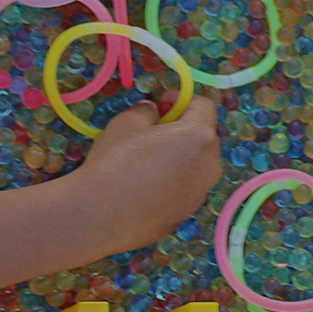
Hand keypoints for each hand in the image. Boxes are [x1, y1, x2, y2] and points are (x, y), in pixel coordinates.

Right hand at [70, 93, 220, 254]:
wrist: (102, 215)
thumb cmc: (116, 161)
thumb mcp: (127, 122)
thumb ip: (147, 111)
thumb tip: (153, 112)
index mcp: (199, 137)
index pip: (204, 105)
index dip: (181, 99)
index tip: (160, 104)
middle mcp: (210, 166)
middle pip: (203, 137)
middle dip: (181, 128)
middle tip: (151, 131)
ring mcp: (200, 193)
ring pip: (195, 165)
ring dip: (177, 156)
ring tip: (145, 161)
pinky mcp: (186, 214)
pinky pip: (183, 188)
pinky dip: (170, 181)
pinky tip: (142, 186)